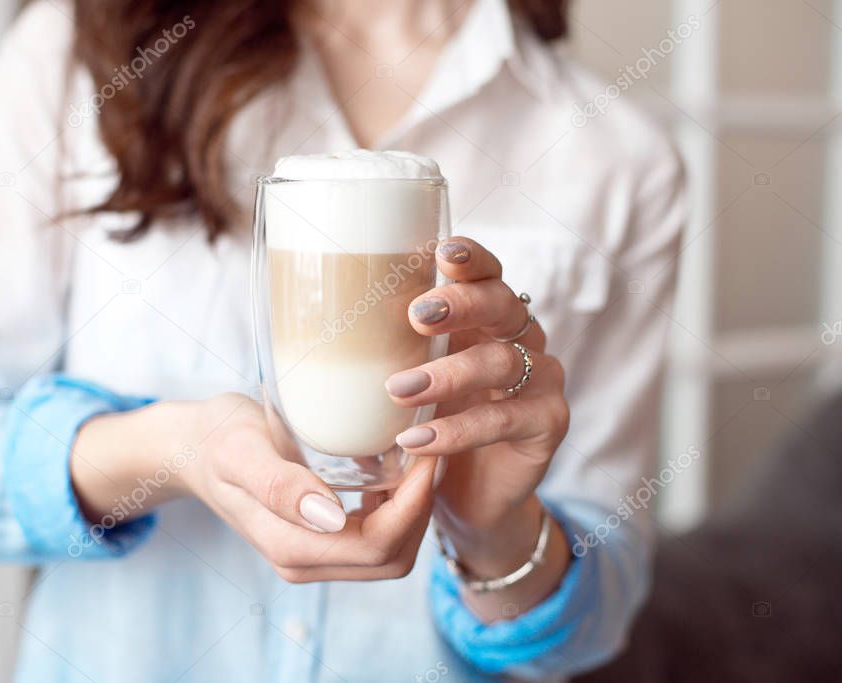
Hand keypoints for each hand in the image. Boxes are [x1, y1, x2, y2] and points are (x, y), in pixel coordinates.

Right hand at [72, 394, 437, 582]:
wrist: (193, 446)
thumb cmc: (217, 438)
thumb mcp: (243, 451)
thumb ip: (280, 486)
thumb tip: (330, 518)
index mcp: (291, 546)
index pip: (380, 544)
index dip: (416, 503)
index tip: (429, 449)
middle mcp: (305, 562)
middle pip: (394, 556)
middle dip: (423, 508)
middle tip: (433, 449)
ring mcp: (313, 555)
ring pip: (391, 551)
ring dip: (415, 509)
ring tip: (420, 454)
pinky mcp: (320, 539)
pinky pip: (377, 537)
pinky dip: (399, 507)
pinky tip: (397, 465)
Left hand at [385, 237, 571, 617]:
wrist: (467, 497)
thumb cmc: (432, 424)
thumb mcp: (407, 380)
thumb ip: (385, 351)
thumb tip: (310, 323)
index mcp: (486, 319)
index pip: (487, 274)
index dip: (472, 259)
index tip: (442, 253)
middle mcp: (521, 340)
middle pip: (503, 305)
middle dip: (462, 304)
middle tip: (417, 317)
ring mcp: (541, 381)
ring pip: (504, 362)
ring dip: (450, 373)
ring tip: (399, 390)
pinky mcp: (547, 425)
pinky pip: (505, 420)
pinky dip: (459, 430)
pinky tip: (418, 440)